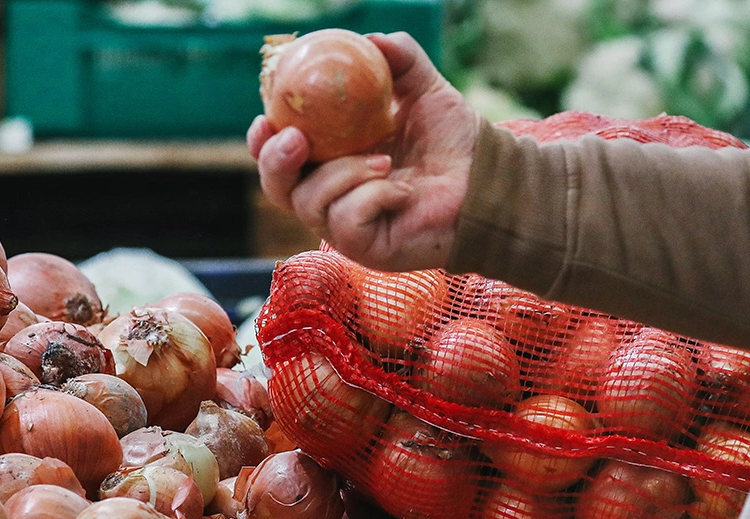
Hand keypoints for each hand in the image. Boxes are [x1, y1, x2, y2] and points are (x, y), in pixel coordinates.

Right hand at [247, 32, 482, 271]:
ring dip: (341, 175)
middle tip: (296, 139)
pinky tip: (403, 192)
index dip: (264, 141)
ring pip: (309, 203)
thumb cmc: (455, 142)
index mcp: (333, 159)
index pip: (282, 156)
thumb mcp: (426, 91)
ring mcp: (346, 227)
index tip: (266, 118)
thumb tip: (372, 38)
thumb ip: (400, 60)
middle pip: (277, 188)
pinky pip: (345, 221)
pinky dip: (371, 198)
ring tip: (385, 161)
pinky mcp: (365, 248)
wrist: (486, 181)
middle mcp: (333, 195)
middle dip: (275, 163)